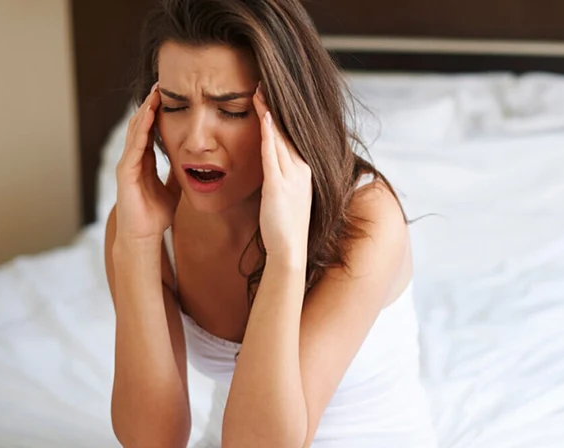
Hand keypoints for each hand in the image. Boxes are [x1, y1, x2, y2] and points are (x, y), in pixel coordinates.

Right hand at [114, 82, 180, 243]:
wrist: (143, 236)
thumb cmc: (155, 215)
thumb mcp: (172, 189)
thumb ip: (176, 175)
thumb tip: (189, 165)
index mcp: (143, 161)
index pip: (150, 130)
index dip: (157, 112)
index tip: (168, 95)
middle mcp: (133, 159)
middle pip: (140, 125)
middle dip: (150, 104)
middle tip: (160, 83)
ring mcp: (127, 165)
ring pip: (136, 132)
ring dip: (145, 112)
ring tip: (154, 93)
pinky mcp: (126, 173)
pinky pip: (134, 147)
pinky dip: (142, 131)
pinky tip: (148, 117)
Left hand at [252, 82, 312, 266]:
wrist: (289, 250)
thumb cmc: (285, 226)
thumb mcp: (286, 195)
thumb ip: (280, 176)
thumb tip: (270, 163)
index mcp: (303, 170)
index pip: (290, 135)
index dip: (281, 113)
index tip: (269, 94)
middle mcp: (301, 168)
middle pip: (287, 130)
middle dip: (276, 105)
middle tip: (264, 80)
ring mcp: (292, 176)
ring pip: (280, 136)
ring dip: (270, 112)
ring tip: (260, 89)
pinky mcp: (279, 185)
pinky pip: (273, 154)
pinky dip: (269, 134)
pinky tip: (265, 116)